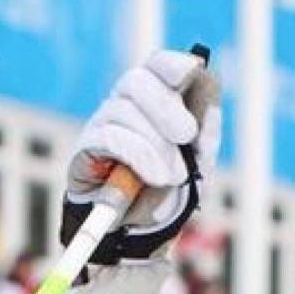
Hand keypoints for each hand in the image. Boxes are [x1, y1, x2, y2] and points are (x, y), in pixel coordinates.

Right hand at [63, 49, 219, 260]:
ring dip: (158, 145)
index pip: (156, 66)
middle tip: (187, 135)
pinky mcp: (86, 151)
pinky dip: (139, 155)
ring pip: (125, 112)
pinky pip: (110, 138)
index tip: (193, 70)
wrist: (141, 228)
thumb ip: (206, 123)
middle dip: (166, 106)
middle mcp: (123, 106)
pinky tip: (156, 175)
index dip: (172, 64)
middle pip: (136, 81)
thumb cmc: (171, 187)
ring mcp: (102, 125)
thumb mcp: (199, 157)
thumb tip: (208, 81)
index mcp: (153, 101)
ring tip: (175, 175)